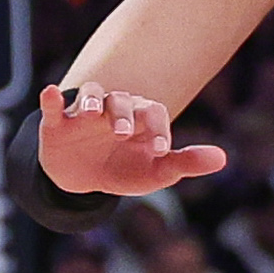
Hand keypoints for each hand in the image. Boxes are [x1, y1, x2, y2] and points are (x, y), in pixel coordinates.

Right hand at [37, 83, 227, 197]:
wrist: (83, 179)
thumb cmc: (124, 168)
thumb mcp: (155, 172)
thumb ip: (185, 163)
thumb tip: (223, 158)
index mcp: (140, 118)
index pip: (153, 113)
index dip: (158, 128)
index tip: (160, 150)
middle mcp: (114, 109)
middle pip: (122, 100)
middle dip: (123, 114)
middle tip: (123, 132)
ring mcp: (85, 114)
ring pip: (91, 95)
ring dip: (91, 101)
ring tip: (90, 113)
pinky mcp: (58, 124)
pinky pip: (54, 106)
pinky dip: (52, 98)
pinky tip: (50, 93)